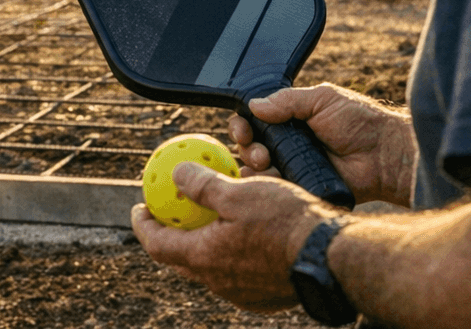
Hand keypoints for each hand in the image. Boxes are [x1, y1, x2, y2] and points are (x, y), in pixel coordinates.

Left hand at [132, 160, 329, 311]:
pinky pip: (236, 274)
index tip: (140, 207)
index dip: (143, 225)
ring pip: (210, 267)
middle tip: (169, 212)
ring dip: (202, 244)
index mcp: (205, 257)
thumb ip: (203, 186)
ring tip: (207, 221)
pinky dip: (229, 253)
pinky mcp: (263, 296)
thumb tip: (177, 174)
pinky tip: (241, 235)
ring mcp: (241, 293)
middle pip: (181, 258)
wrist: (329, 256)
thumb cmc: (286, 221)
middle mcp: (219, 281)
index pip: (158, 244)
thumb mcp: (239, 193)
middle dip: (170, 235)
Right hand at [230, 83, 414, 205]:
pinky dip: (266, 184)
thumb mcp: (322, 100)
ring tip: (265, 160)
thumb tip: (254, 104)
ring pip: (258, 168)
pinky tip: (267, 179)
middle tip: (258, 149)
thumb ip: (287, 100)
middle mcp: (290, 142)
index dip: (244, 124)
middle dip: (245, 145)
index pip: (256, 120)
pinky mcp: (302, 187)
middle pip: (251, 145)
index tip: (243, 127)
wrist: (384, 154)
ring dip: (253, 164)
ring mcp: (294, 166)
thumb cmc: (360, 122)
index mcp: (292, 119)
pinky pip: (276, 188)